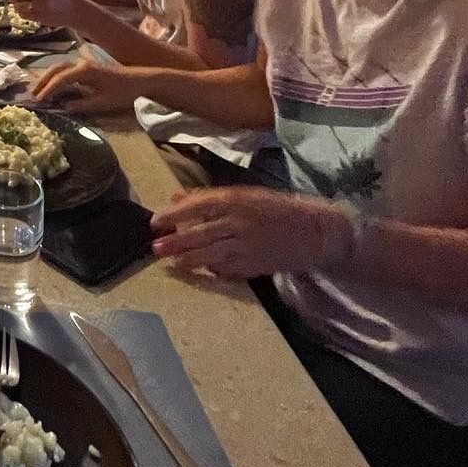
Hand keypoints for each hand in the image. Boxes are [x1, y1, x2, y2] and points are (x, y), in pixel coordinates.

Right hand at [28, 56, 136, 115]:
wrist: (140, 80)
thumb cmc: (122, 92)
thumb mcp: (102, 103)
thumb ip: (81, 105)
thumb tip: (63, 107)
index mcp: (84, 71)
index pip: (60, 79)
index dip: (48, 90)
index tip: (38, 101)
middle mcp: (81, 63)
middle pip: (55, 69)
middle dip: (43, 81)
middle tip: (32, 94)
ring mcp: (84, 63)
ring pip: (59, 67)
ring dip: (48, 77)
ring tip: (38, 89)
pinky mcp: (87, 67)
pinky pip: (66, 69)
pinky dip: (56, 76)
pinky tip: (53, 85)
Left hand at [151, 188, 339, 277]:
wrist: (312, 231)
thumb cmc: (273, 208)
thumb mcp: (242, 194)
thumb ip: (208, 196)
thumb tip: (175, 197)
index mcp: (234, 200)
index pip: (197, 206)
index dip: (174, 214)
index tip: (155, 222)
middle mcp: (238, 222)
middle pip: (200, 233)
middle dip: (175, 242)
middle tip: (155, 248)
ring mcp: (246, 246)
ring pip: (211, 254)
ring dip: (188, 260)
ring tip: (171, 263)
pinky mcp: (254, 266)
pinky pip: (227, 270)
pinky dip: (212, 270)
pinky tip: (199, 272)